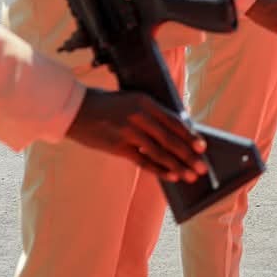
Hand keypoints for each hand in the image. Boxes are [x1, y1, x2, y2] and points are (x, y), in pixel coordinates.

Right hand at [65, 88, 207, 181]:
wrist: (74, 109)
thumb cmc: (106, 104)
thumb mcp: (131, 100)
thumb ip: (152, 112)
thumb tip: (178, 124)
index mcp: (145, 101)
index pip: (174, 121)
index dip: (189, 135)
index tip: (202, 146)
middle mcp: (139, 116)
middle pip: (170, 139)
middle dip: (189, 155)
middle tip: (203, 167)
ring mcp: (128, 132)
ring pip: (159, 152)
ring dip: (177, 165)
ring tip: (191, 175)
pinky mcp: (117, 146)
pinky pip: (143, 161)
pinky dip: (159, 169)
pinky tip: (171, 176)